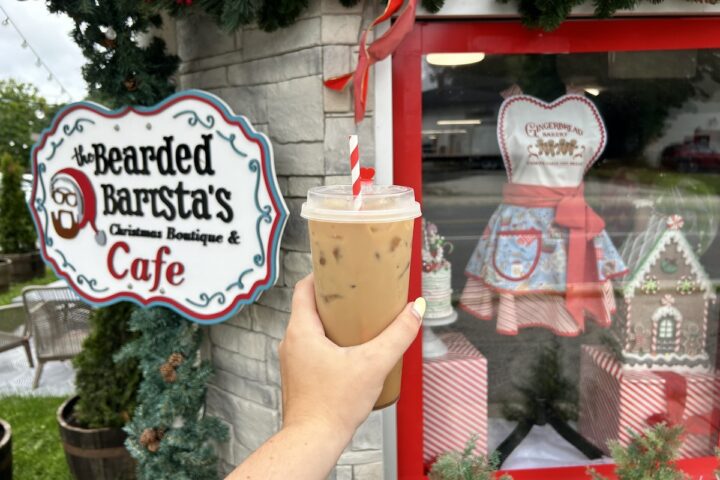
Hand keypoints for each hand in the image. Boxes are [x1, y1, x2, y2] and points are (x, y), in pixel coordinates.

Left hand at [279, 274, 424, 440]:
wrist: (313, 440)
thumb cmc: (333, 405)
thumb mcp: (373, 364)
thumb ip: (398, 335)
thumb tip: (416, 310)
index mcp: (301, 330)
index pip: (304, 288)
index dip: (322, 275)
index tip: (341, 270)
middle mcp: (291, 342)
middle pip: (309, 307)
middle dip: (333, 299)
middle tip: (358, 294)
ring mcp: (293, 360)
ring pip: (310, 329)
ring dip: (331, 322)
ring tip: (358, 320)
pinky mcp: (299, 376)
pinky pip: (311, 348)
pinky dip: (328, 342)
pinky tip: (350, 351)